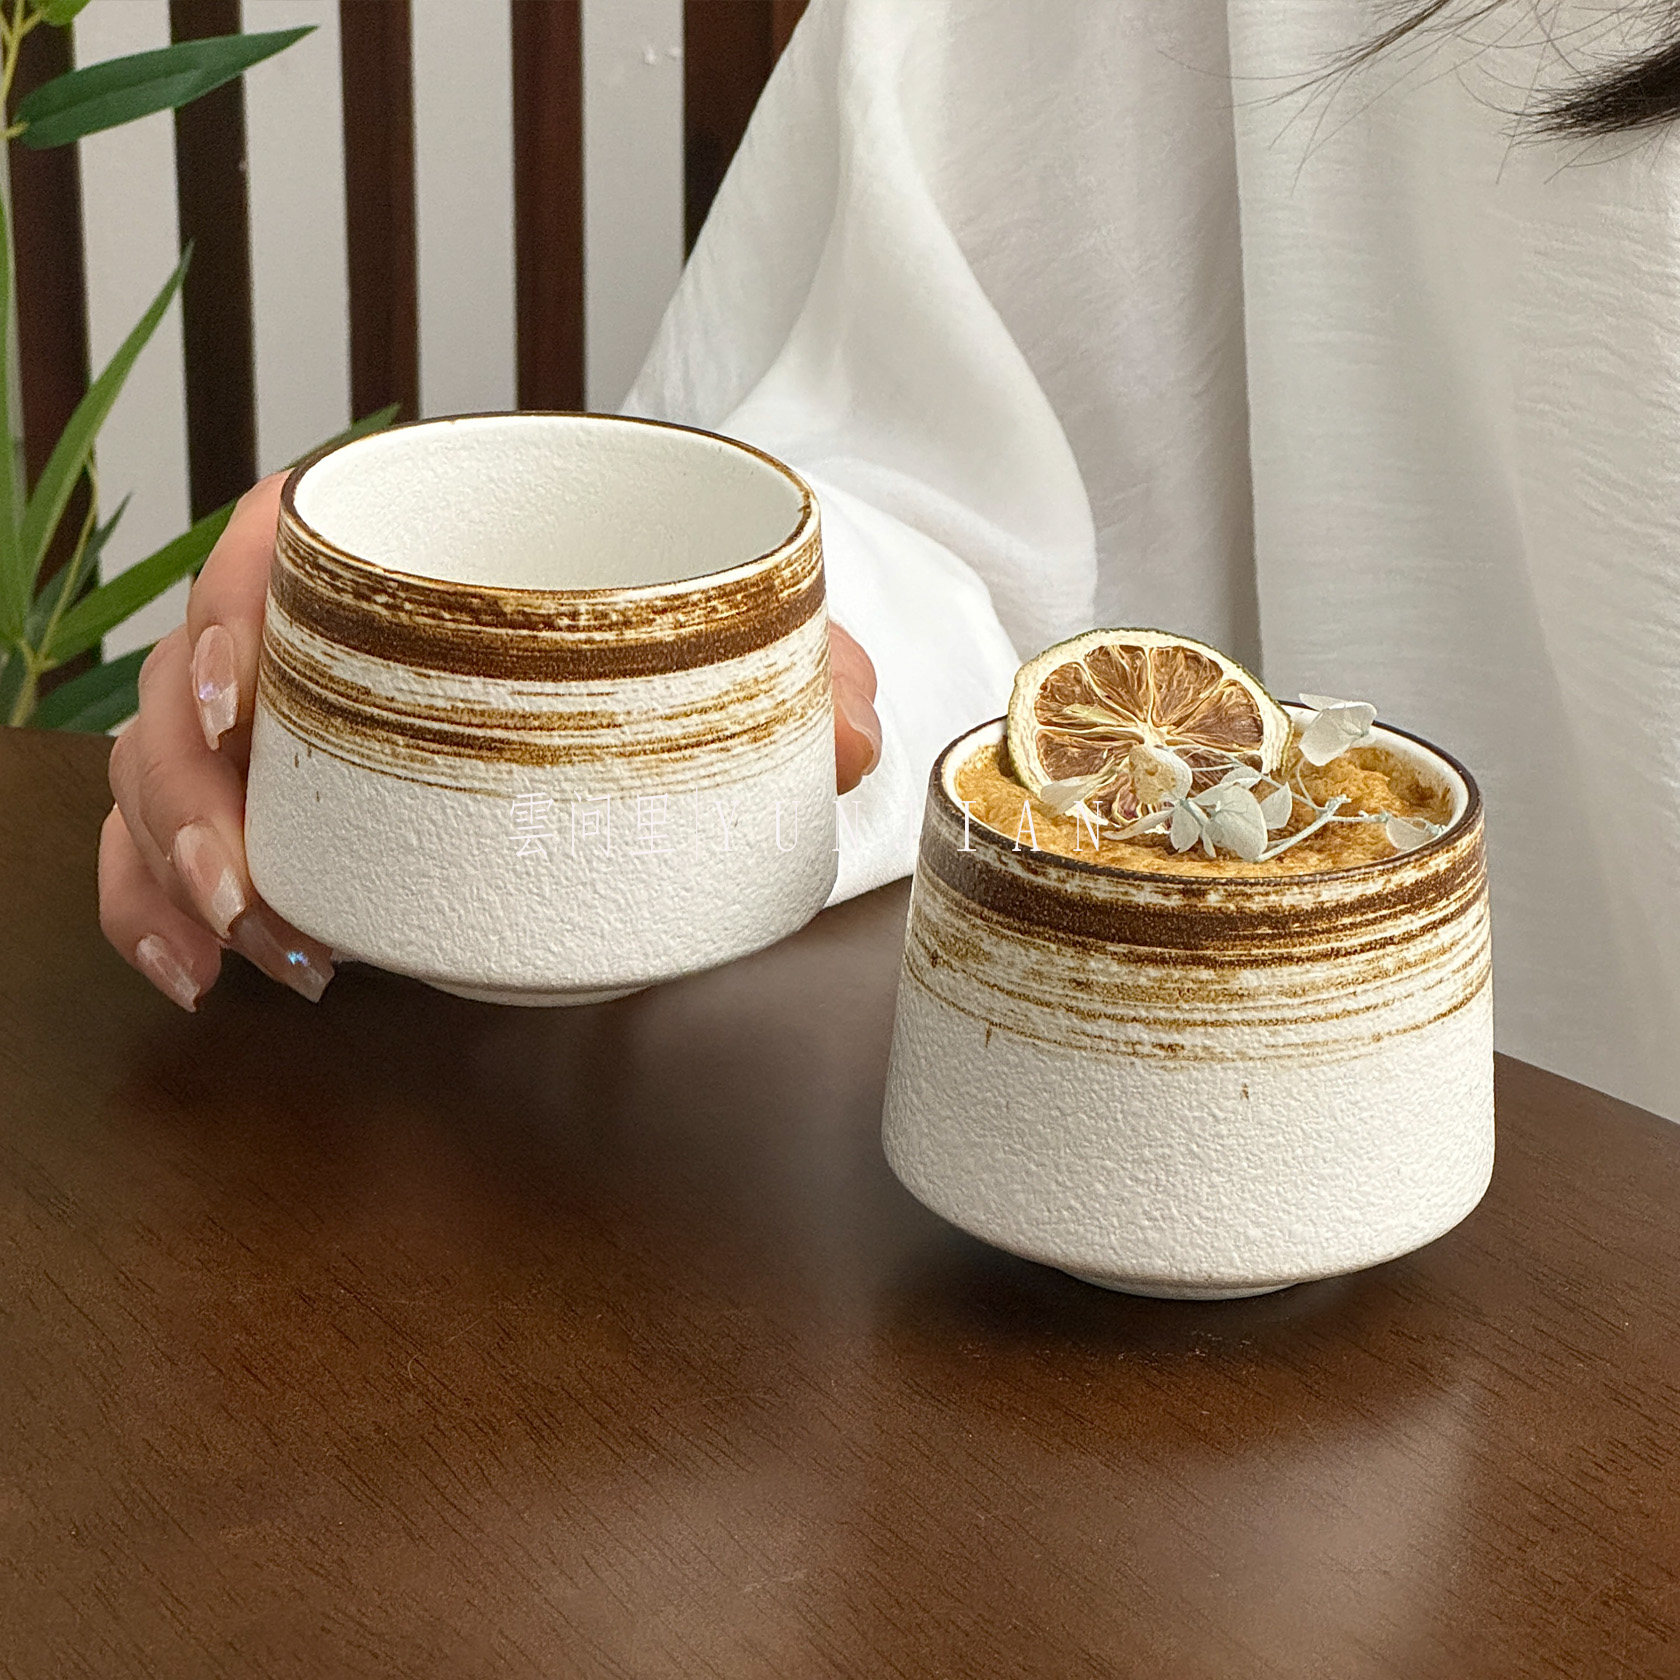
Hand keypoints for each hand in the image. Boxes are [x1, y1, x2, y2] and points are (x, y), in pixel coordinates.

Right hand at [99, 474, 884, 1011]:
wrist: (646, 665)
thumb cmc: (665, 628)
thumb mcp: (736, 634)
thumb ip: (797, 669)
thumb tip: (853, 739)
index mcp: (414, 550)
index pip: (279, 541)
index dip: (230, 607)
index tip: (247, 688)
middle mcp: (327, 634)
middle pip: (190, 677)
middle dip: (188, 788)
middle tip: (250, 882)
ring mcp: (293, 722)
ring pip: (163, 768)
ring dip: (171, 864)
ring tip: (248, 949)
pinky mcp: (288, 800)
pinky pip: (174, 842)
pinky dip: (159, 905)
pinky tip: (203, 969)